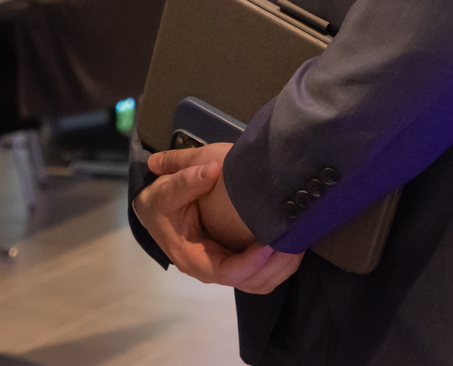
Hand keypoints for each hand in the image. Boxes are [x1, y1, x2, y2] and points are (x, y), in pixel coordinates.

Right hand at [132, 143, 302, 294]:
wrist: (154, 210)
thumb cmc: (158, 204)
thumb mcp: (163, 192)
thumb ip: (184, 180)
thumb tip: (211, 170)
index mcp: (193, 258)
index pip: (227, 272)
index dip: (250, 263)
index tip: (270, 245)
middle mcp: (211, 269)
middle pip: (251, 282)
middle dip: (276, 266)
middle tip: (295, 242)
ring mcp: (225, 267)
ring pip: (260, 281)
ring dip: (282, 267)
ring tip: (298, 242)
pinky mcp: (235, 260)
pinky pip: (261, 273)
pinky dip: (279, 264)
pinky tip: (290, 244)